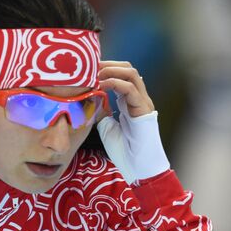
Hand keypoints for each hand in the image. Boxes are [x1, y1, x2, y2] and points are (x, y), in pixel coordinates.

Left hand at [96, 61, 168, 183]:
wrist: (138, 166)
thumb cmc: (124, 150)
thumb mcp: (106, 127)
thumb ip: (100, 112)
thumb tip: (89, 101)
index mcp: (130, 101)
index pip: (121, 75)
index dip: (105, 69)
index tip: (86, 70)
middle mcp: (139, 98)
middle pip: (128, 69)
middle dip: (108, 64)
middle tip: (89, 67)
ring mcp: (143, 102)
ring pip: (131, 73)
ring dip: (111, 70)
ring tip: (94, 74)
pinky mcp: (144, 109)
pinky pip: (130, 89)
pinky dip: (114, 83)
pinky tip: (100, 85)